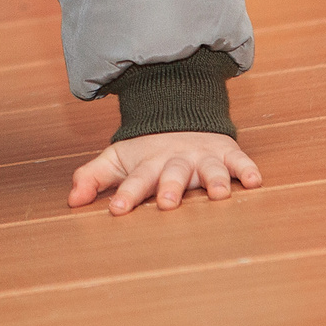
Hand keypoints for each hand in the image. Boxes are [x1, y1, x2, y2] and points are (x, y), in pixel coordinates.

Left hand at [68, 131, 261, 215]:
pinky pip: (239, 160)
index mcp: (148, 164)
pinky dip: (247, 169)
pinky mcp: (226, 153)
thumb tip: (70, 201)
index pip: (135, 180)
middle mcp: (176, 160)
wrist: (180, 116)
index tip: (117, 209)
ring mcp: (202, 156)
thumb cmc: (146, 152)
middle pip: (172, 174)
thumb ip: (93, 178)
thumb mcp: (118, 160)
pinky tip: (255, 181)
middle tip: (167, 204)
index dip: (126, 194)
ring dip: (214, 180)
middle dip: (170, 188)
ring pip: (208, 168)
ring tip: (219, 195)